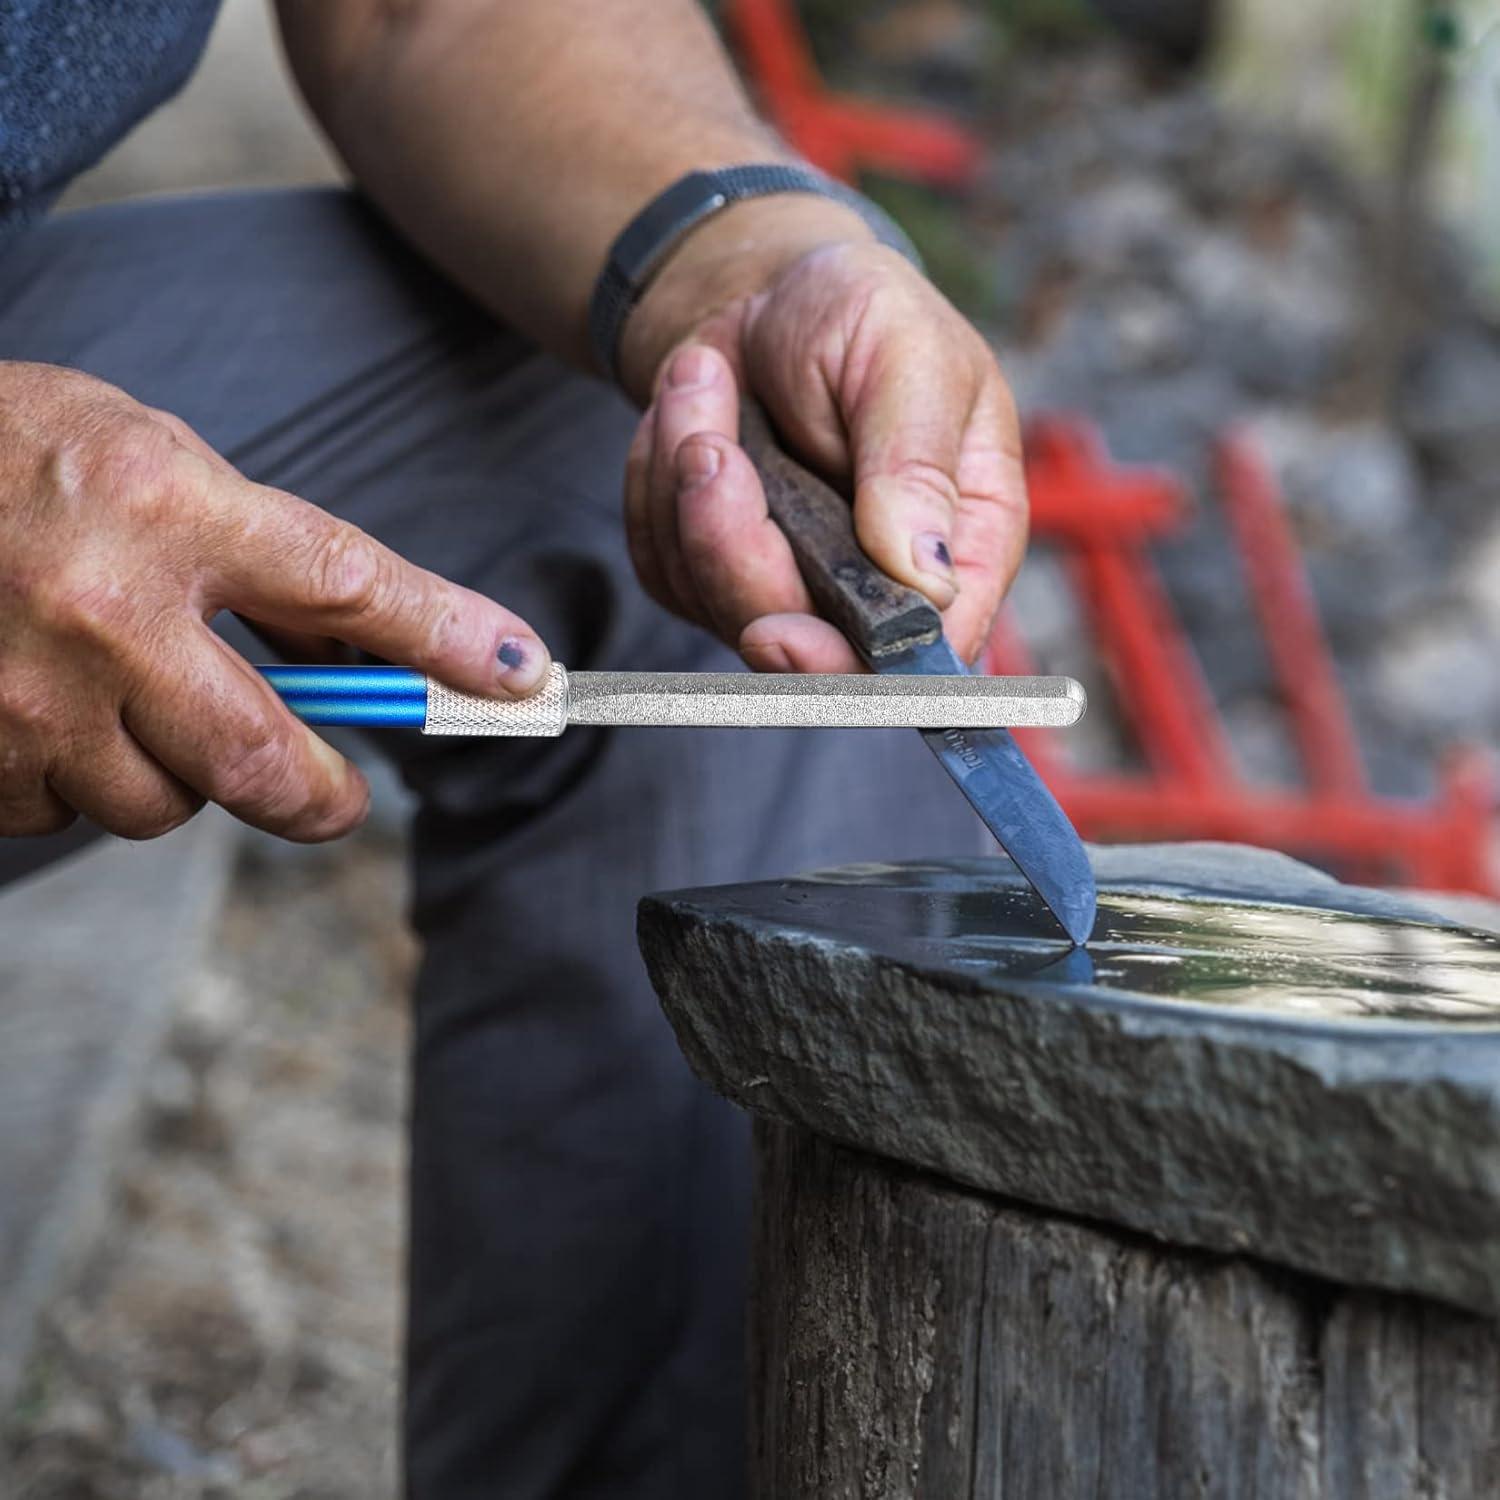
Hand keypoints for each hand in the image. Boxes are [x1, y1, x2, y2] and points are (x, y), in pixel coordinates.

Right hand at [0, 362, 550, 840]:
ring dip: (178, 771)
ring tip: (131, 695)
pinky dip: (84, 776)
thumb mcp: (158, 466)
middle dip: (319, 794)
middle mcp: (99, 610)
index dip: (446, 641)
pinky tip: (50, 707)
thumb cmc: (17, 459)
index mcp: (165, 507)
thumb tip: (370, 654)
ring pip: (165, 801)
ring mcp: (23, 696)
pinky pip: (72, 811)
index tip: (520, 677)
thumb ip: (263, 560)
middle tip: (335, 788)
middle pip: (263, 762)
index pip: (350, 587)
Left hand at [620, 203, 1027, 672]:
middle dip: (732, 548)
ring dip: (683, 485)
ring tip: (703, 381)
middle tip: (708, 444)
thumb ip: (916, 465)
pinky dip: (654, 485)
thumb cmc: (859, 312)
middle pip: (801, 647)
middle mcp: (882, 585)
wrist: (770, 291)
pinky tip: (687, 414)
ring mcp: (795, 587)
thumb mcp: (908, 354)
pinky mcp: (720, 573)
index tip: (778, 630)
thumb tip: (926, 579)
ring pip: (714, 602)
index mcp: (963, 543)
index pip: (926, 653)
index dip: (854, 667)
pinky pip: (663, 567)